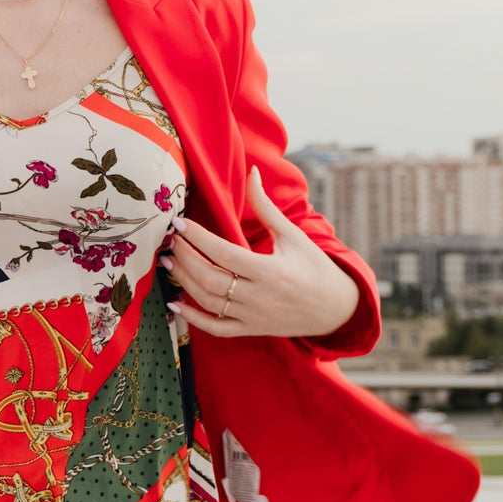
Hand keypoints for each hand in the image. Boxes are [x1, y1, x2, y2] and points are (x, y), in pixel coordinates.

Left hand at [161, 167, 360, 339]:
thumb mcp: (293, 235)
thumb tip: (253, 172)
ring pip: (208, 301)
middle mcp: (258, 296)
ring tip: (168, 262)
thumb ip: (266, 207)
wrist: (335, 308)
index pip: (223, 253)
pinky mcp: (250, 329)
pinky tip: (174, 303)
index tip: (179, 224)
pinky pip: (216, 327)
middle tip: (170, 241)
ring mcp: (252, 316)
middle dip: (185, 258)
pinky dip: (192, 318)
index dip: (197, 238)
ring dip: (183, 281)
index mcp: (269, 271)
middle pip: (209, 278)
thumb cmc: (314, 267)